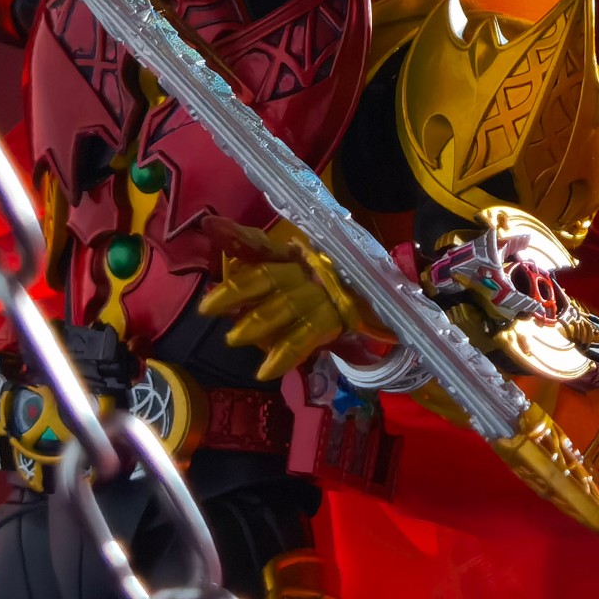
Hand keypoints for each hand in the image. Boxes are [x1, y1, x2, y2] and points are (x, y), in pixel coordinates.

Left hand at [198, 219, 389, 381]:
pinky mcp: (339, 317)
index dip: (237, 237)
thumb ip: (257, 262)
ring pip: (286, 305)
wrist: (390, 300)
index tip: (211, 228)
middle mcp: (309, 268)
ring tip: (233, 339)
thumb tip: (213, 233)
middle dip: (237, 291)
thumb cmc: (334, 290)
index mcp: (297, 255)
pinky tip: (266, 370)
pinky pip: (307, 336)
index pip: (263, 245)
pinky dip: (285, 354)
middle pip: (269, 276)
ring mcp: (326, 292)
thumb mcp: (296, 277)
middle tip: (208, 308)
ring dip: (259, 322)